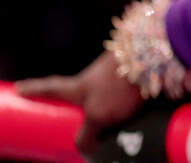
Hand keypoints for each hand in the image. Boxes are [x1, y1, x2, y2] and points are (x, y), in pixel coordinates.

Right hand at [15, 50, 144, 153]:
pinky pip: (123, 93)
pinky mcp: (133, 76)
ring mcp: (113, 74)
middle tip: (65, 107)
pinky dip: (124, 103)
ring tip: (106, 120)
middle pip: (75, 88)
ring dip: (102, 103)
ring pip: (101, 91)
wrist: (152, 58)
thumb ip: (88, 135)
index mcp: (76, 85)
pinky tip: (131, 113)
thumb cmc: (118, 85)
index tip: (19, 88)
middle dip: (70, 99)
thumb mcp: (98, 116)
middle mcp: (93, 77)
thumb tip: (84, 150)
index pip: (50, 87)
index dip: (34, 89)